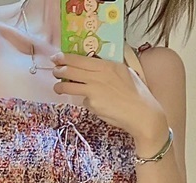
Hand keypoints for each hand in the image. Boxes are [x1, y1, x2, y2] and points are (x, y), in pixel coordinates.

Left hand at [50, 51, 164, 138]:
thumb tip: (96, 66)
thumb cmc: (137, 94)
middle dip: (59, 70)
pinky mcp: (93, 103)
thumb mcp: (125, 72)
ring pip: (70, 85)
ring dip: (60, 86)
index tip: (58, 57)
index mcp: (107, 65)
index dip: (66, 57)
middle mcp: (98, 75)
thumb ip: (109, 69)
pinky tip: (93, 105)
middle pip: (71, 70)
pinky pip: (83, 100)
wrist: (141, 113)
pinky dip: (84, 102)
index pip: (81, 58)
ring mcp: (94, 89)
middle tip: (54, 70)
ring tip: (57, 87)